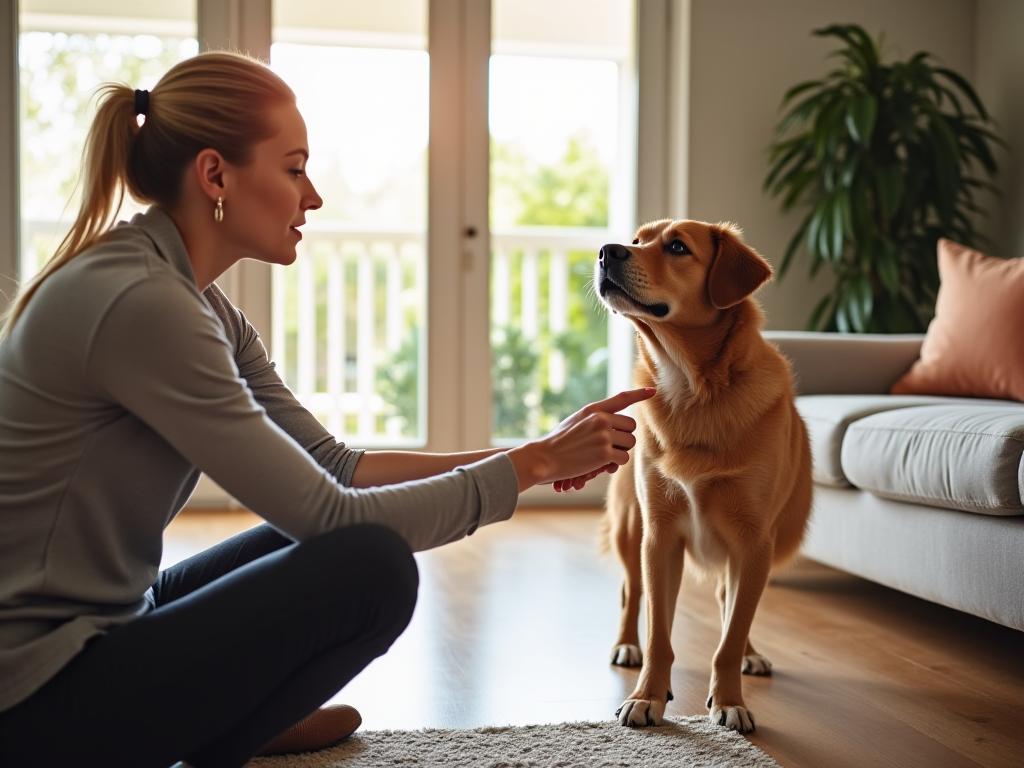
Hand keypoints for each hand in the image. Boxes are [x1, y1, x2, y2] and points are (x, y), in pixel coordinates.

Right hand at [506, 387, 655, 492]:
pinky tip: (599, 465)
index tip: (653, 391)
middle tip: (609, 447)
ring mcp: (603, 435)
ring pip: (629, 443)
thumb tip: (621, 428)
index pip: (621, 399)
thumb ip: (596, 420)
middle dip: (624, 438)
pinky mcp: (604, 453)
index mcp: (593, 409)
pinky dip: (614, 464)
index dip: (639, 394)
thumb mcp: (576, 422)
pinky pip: (623, 458)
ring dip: (620, 452)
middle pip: (631, 427)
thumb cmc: (558, 443)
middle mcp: (600, 419)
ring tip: (601, 456)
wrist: (544, 457)